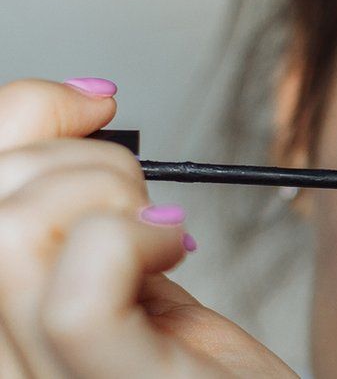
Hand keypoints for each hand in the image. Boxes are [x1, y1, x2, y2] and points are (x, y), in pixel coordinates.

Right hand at [0, 78, 295, 377]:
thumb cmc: (200, 359)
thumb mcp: (122, 267)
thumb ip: (74, 206)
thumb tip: (79, 101)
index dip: (22, 112)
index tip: (90, 101)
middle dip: (81, 157)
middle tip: (144, 198)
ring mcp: (38, 378)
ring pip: (13, 226)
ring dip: (114, 194)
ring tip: (161, 234)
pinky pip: (79, 288)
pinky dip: (140, 238)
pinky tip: (174, 252)